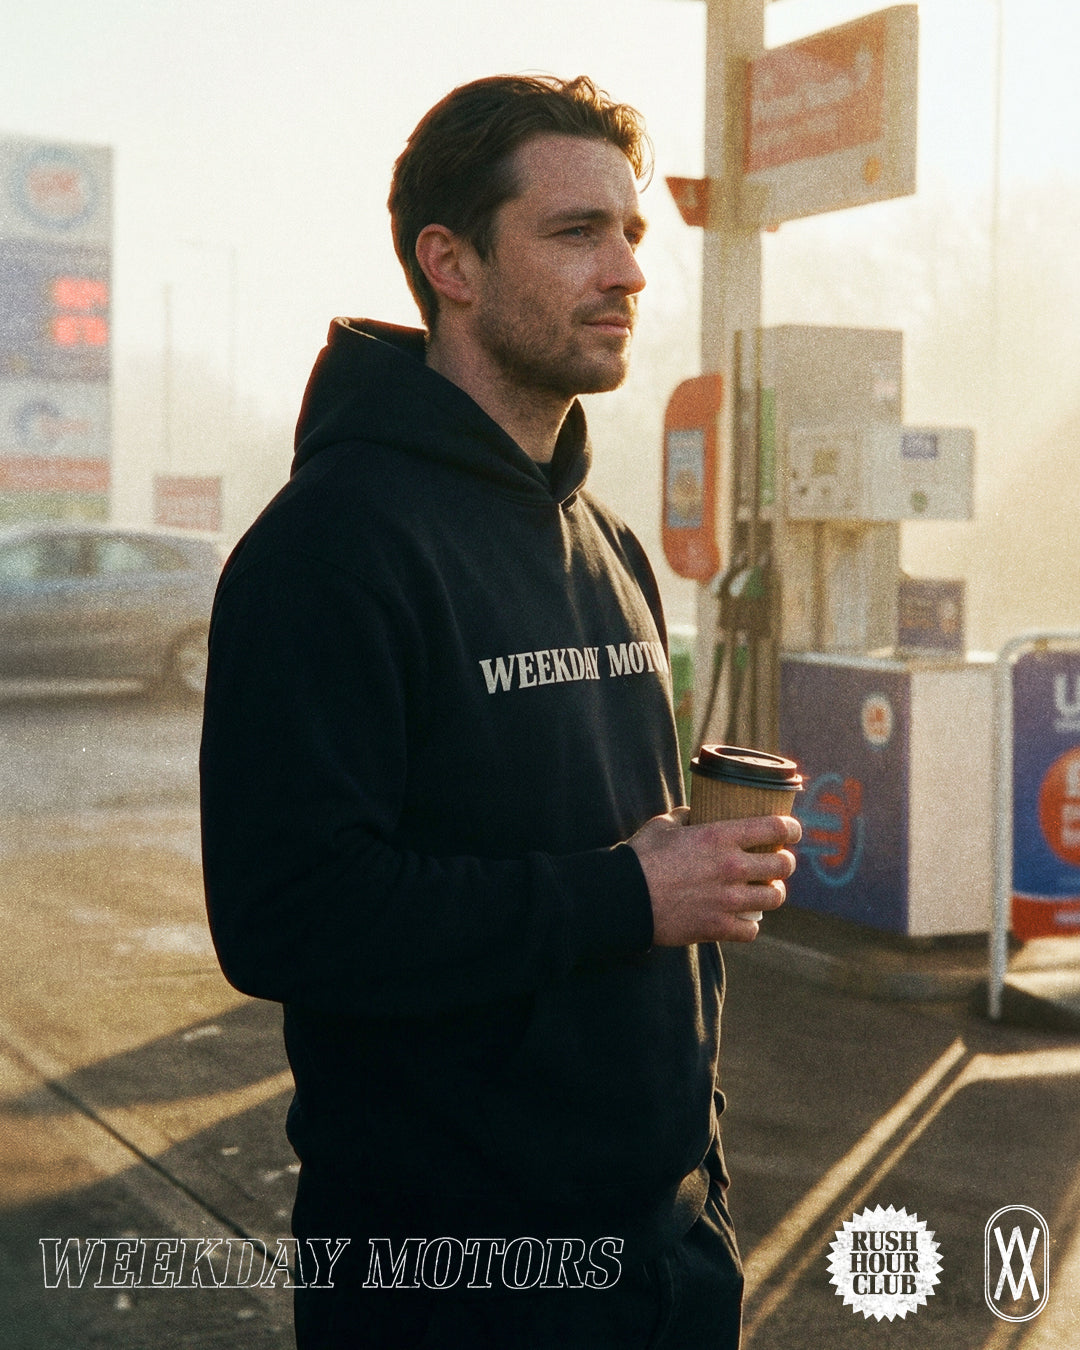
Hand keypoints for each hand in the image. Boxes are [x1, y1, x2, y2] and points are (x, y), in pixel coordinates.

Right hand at [628, 808, 800, 945]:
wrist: (624, 898)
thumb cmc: (640, 858)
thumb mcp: (663, 826)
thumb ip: (686, 817)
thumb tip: (695, 814)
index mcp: (720, 836)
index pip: (776, 828)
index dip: (791, 829)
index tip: (792, 831)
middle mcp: (732, 867)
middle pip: (783, 865)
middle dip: (785, 862)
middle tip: (777, 862)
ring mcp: (728, 900)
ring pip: (774, 897)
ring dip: (772, 892)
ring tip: (765, 891)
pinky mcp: (718, 927)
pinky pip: (752, 930)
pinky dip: (749, 925)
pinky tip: (742, 920)